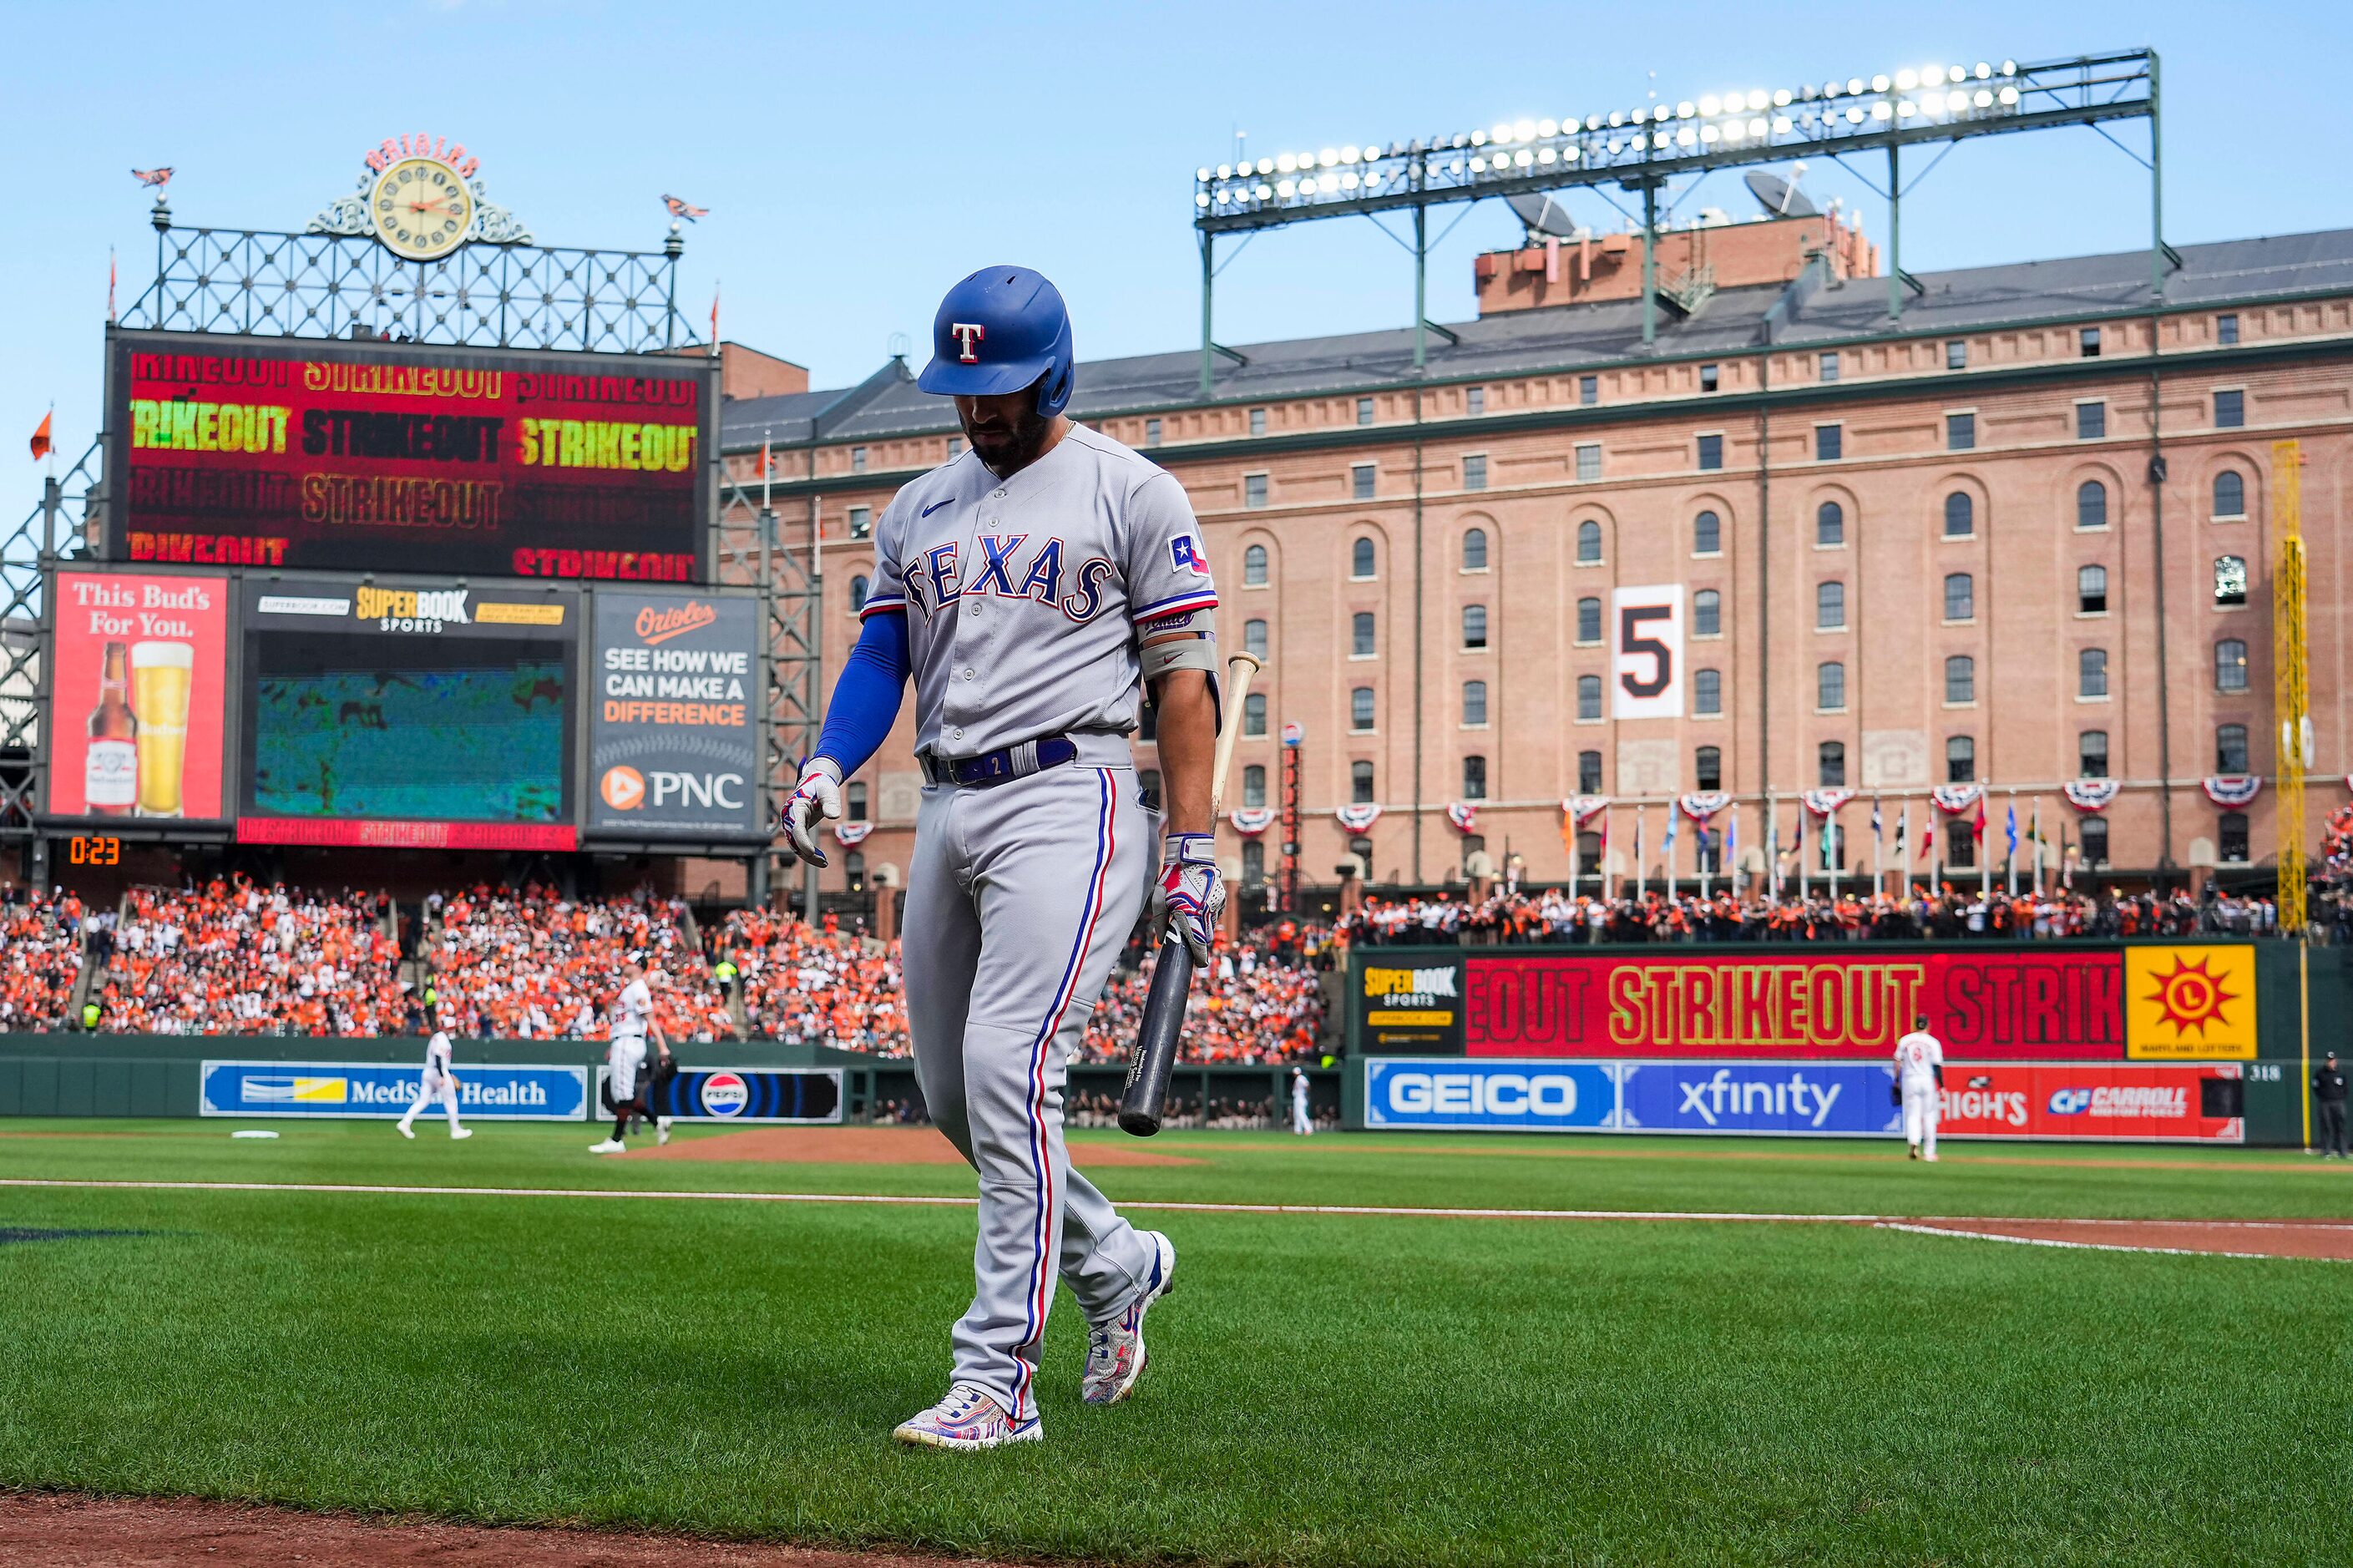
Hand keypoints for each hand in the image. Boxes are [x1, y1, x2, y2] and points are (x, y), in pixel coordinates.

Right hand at [782, 759, 841, 866]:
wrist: (816, 783)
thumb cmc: (823, 787)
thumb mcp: (829, 792)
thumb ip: (831, 802)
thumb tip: (834, 816)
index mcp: (795, 807)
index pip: (796, 827)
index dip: (802, 840)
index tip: (811, 852)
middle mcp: (789, 817)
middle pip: (794, 840)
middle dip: (807, 853)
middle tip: (824, 862)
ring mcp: (791, 824)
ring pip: (795, 845)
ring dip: (808, 856)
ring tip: (825, 863)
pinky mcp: (797, 829)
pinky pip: (800, 844)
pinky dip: (809, 853)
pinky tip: (821, 858)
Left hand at [1152, 832, 1223, 965]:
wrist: (1191, 858)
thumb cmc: (1172, 880)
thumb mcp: (1160, 900)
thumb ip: (1160, 922)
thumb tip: (1162, 940)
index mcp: (1191, 915)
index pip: (1198, 944)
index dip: (1200, 957)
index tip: (1200, 964)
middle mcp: (1206, 912)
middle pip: (1206, 937)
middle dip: (1199, 941)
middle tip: (1190, 938)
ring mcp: (1216, 905)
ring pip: (1212, 925)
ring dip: (1203, 926)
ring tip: (1192, 916)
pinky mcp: (1221, 898)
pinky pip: (1216, 913)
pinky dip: (1209, 915)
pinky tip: (1199, 906)